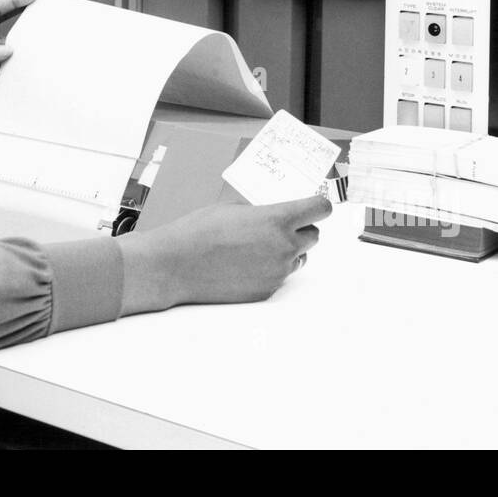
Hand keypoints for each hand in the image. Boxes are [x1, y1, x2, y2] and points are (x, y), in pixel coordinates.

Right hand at [118, 195, 329, 313]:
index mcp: (277, 219)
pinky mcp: (267, 291)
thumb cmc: (199, 231)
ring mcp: (277, 272)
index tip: (313, 205)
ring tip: (258, 246)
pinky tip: (246, 264)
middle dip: (302, 229)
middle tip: (281, 226)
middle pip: (314, 236)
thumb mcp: (234, 208)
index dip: (318, 206)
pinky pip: (280, 277)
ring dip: (288, 251)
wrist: (177, 265)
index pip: (320, 210)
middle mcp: (284, 246)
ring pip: (299, 258)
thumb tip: (275, 216)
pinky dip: (270, 269)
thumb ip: (263, 212)